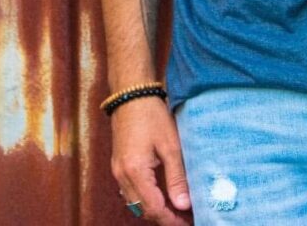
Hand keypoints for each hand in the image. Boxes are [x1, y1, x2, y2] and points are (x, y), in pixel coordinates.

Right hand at [109, 96, 191, 224]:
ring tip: (178, 210)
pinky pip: (131, 192)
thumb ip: (177, 177)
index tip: (188, 223)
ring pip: (135, 203)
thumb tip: (184, 205)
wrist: (131, 95)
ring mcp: (118, 171)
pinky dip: (146, 199)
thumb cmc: (152, 115)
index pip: (153, 208)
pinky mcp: (118, 166)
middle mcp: (122, 175)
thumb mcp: (171, 145)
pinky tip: (163, 196)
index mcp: (135, 171)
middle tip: (186, 218)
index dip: (171, 220)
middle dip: (164, 218)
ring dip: (155, 210)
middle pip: (142, 210)